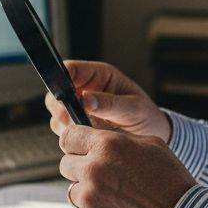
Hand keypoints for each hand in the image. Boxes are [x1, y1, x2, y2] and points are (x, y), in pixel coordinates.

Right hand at [45, 60, 170, 141]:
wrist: (151, 136)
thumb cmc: (146, 116)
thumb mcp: (134, 109)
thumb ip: (110, 104)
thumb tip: (86, 99)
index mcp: (99, 75)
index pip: (71, 69)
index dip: (62, 78)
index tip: (63, 94)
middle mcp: (85, 89)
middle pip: (57, 91)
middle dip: (61, 106)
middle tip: (72, 119)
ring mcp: (80, 108)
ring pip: (57, 112)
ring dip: (66, 123)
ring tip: (87, 131)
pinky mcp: (78, 125)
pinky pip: (63, 129)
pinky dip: (70, 136)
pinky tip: (87, 139)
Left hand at [58, 124, 195, 207]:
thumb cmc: (170, 183)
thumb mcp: (151, 146)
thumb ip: (117, 139)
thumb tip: (96, 138)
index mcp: (106, 146)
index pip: (68, 136)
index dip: (75, 142)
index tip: (79, 148)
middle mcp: (92, 170)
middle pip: (66, 164)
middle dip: (81, 167)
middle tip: (103, 176)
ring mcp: (88, 199)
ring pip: (73, 190)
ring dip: (88, 192)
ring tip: (116, 198)